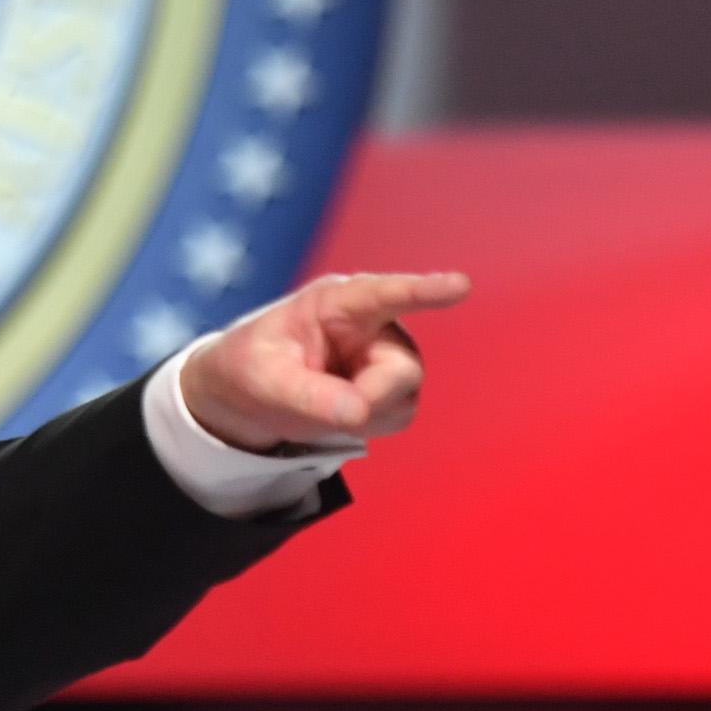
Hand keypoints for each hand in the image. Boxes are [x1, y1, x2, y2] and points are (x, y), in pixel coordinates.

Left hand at [180, 270, 471, 453]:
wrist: (251, 389)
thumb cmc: (253, 366)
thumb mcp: (262, 378)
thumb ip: (306, 394)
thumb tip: (359, 412)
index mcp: (338, 303)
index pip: (385, 295)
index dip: (423, 291)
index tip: (459, 286)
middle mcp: (376, 324)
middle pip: (402, 369)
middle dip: (370, 398)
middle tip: (325, 408)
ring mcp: (390, 355)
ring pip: (403, 397)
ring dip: (363, 414)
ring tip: (320, 400)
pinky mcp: (396, 386)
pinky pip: (398, 415)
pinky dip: (366, 424)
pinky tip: (339, 408)